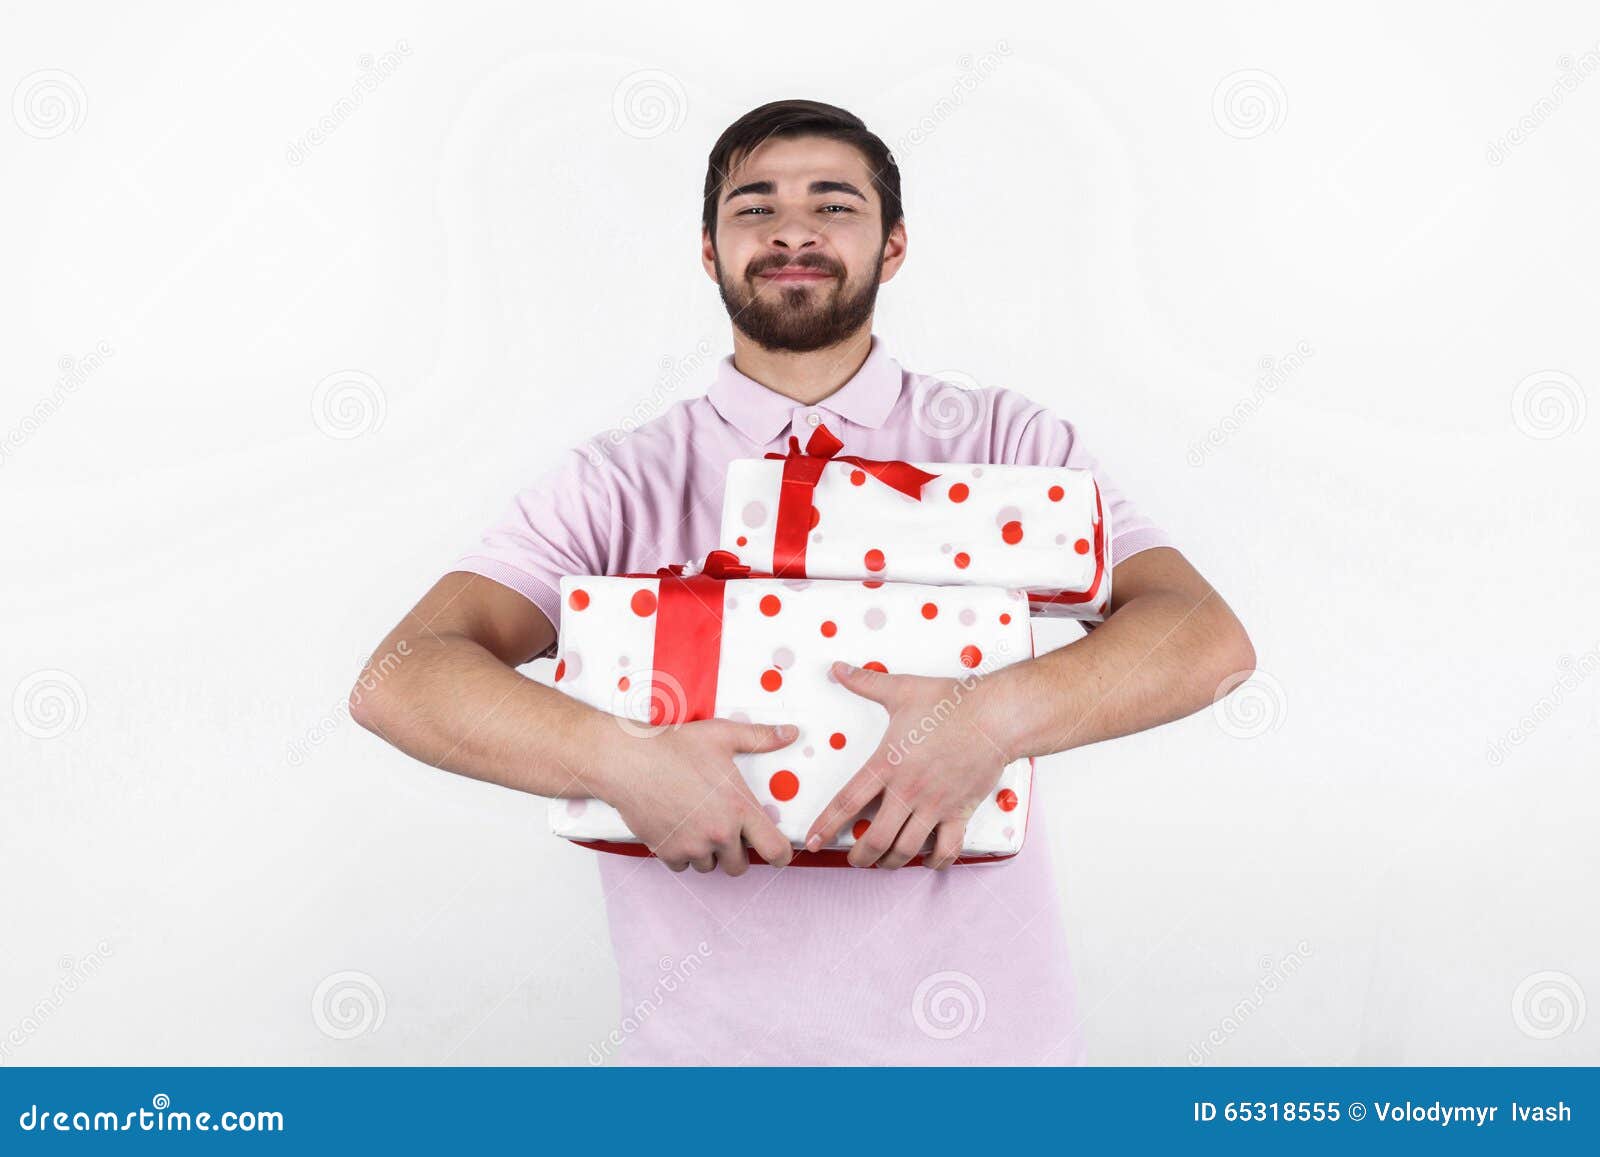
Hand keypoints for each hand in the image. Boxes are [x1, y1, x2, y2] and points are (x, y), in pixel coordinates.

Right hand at [593, 717, 797, 875]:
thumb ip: (760, 737)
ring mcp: (692, 846)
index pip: (775, 850)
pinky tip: (678, 828)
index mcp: (739, 808)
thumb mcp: (722, 736)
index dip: (780, 854)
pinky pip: (683, 866)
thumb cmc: (675, 747)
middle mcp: (719, 834)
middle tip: (727, 830)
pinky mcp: (668, 852)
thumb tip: (790, 733)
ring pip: (710, 867)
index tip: (776, 850)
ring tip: (698, 824)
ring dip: (708, 854)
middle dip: (737, 852)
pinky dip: (682, 854)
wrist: (629, 761)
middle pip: (740, 866)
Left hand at [805, 661, 1012, 869]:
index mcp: (887, 764)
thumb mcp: (902, 690)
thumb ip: (865, 683)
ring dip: (890, 862)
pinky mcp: (959, 812)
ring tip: (882, 862)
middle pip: (875, 838)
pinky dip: (936, 861)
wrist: (995, 717)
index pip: (847, 802)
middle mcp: (908, 791)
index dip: (827, 825)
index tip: (813, 840)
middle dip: (859, 856)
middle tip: (852, 860)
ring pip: (906, 849)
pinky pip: (947, 849)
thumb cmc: (951, 704)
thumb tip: (838, 669)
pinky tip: (927, 861)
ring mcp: (934, 805)